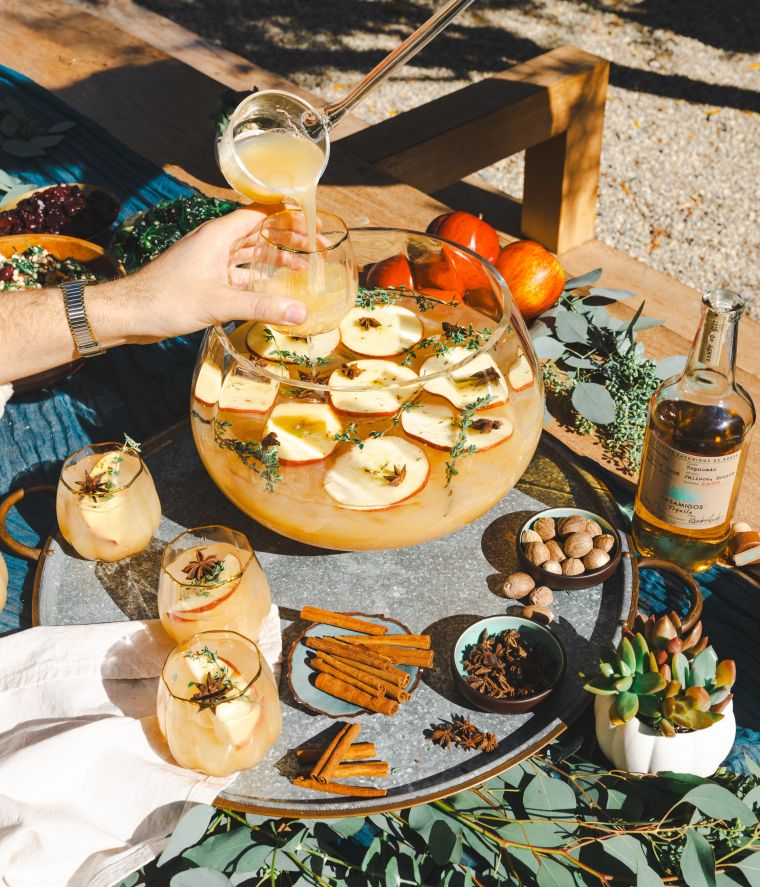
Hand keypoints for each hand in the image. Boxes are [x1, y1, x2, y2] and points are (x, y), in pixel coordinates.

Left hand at [127, 206, 307, 341]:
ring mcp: (209, 260)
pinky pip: (239, 272)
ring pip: (250, 253)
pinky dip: (258, 277)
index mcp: (218, 235)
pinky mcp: (204, 278)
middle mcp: (215, 242)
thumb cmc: (166, 300)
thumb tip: (300, 312)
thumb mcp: (219, 303)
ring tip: (303, 266)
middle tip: (317, 245)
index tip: (313, 221)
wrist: (129, 313)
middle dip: (288, 237)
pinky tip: (272, 287)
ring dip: (275, 257)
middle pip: (259, 231)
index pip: (261, 213)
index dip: (288, 215)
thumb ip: (262, 307)